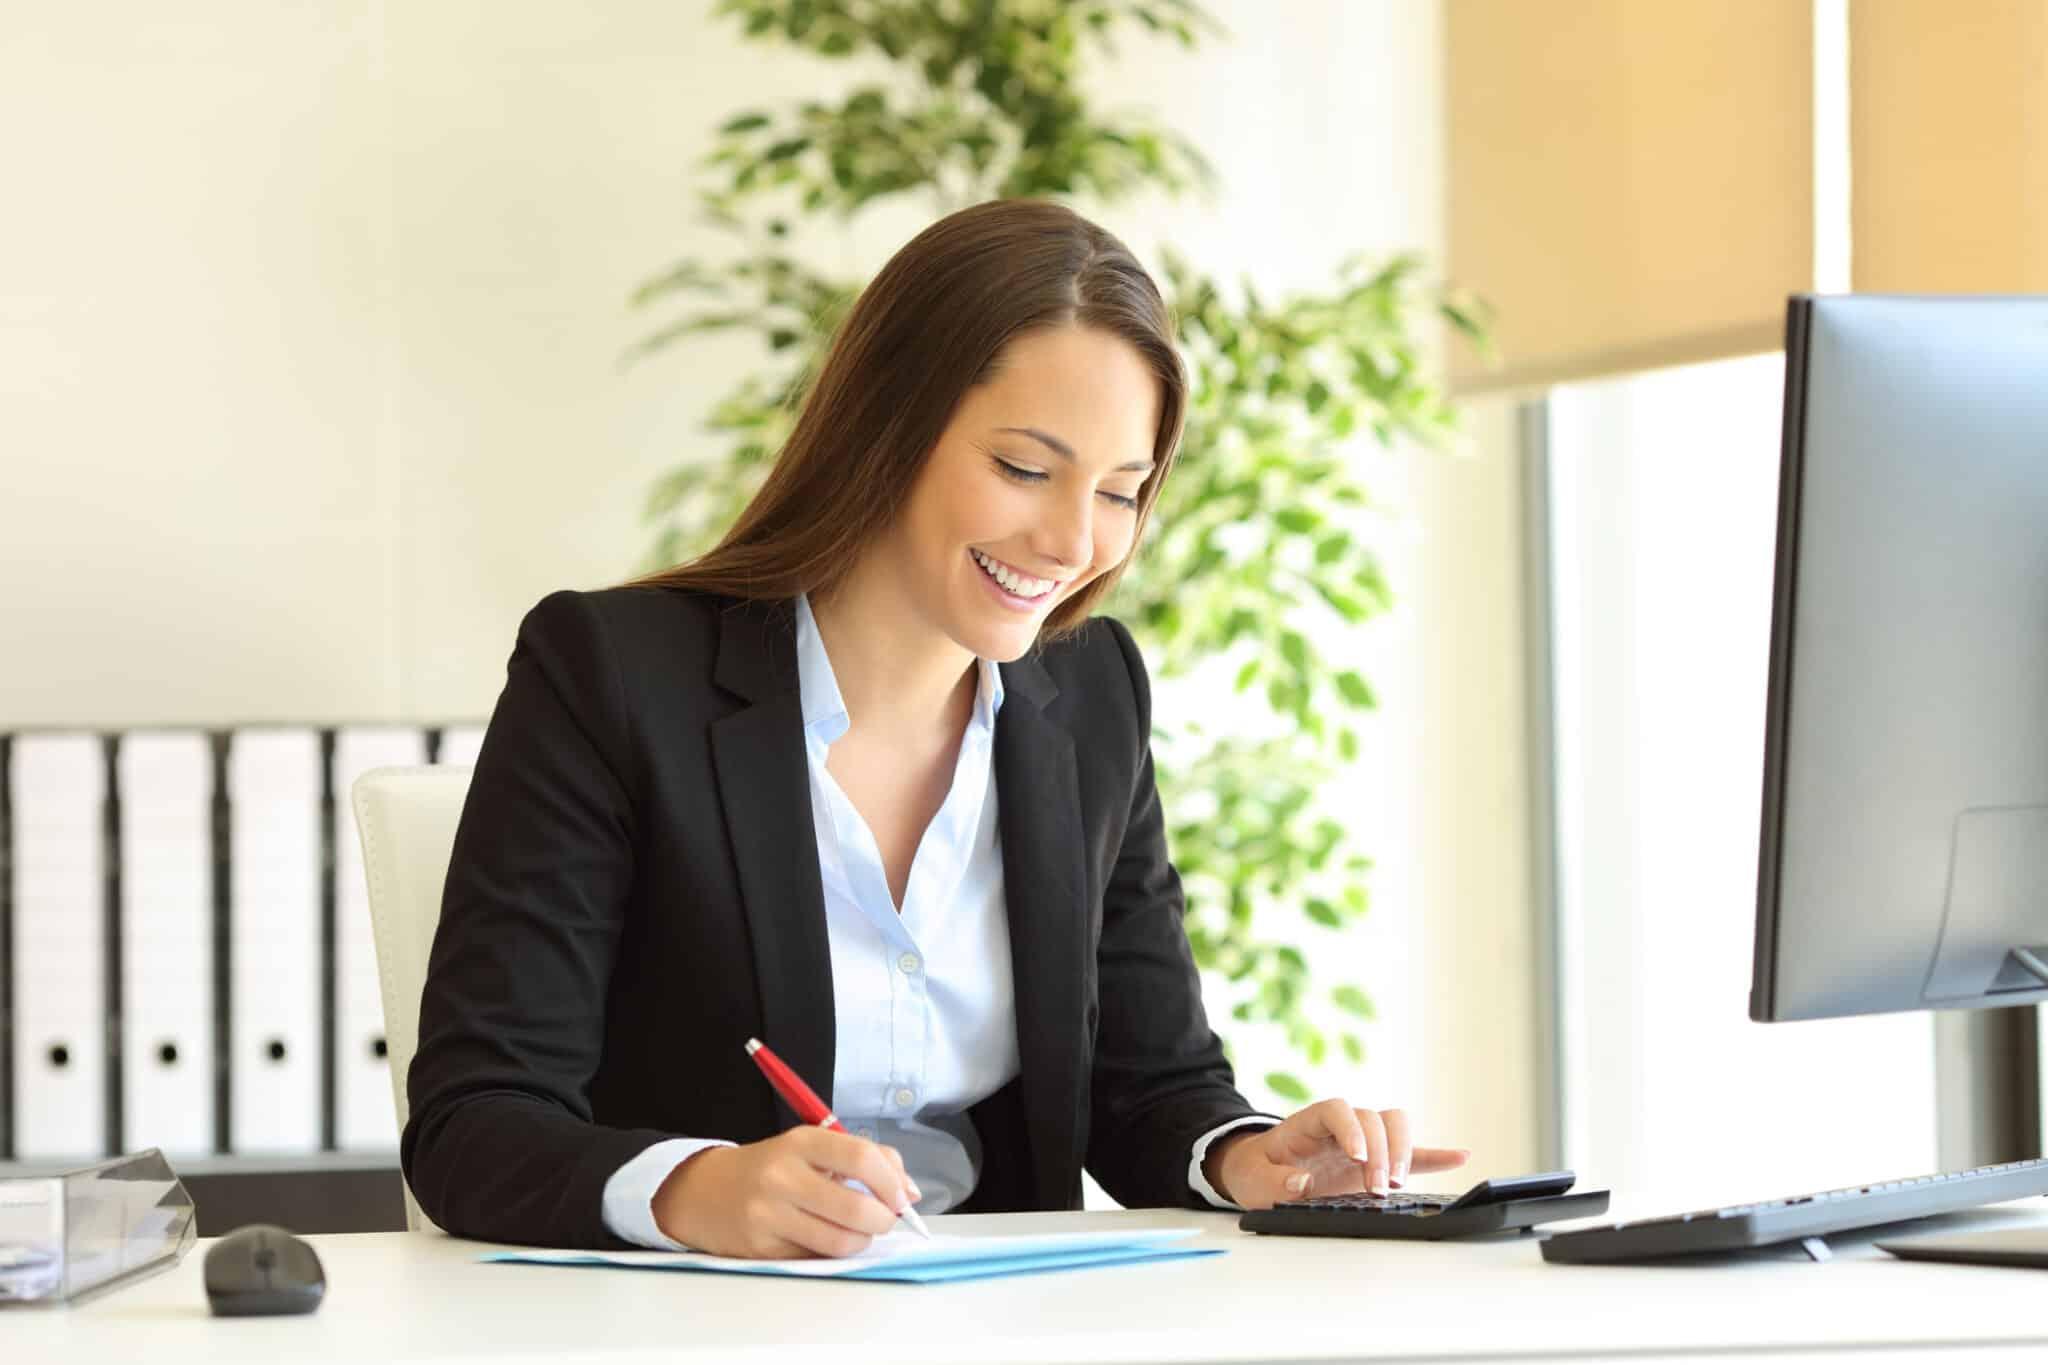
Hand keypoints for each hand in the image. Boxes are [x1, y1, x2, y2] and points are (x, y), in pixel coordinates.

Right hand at [650, 1127, 922, 1257]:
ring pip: (840, 1242)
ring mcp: (769, 1214)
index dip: (891, 1182)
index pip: (861, 1157)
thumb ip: (867, 1159)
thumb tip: (911, 1193)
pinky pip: (816, 1258)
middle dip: (884, 1220)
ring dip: (862, 1241)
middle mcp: (783, 1176)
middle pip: (856, 1208)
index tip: (902, 1197)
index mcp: (801, 1142)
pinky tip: (824, 1238)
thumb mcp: (813, 1147)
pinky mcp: (761, 1248)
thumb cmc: (771, 1167)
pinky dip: (832, 1253)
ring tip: (857, 1231)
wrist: (704, 1191)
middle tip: (884, 1220)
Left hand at [1208, 1097, 1469, 1208]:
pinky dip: (1434, 1155)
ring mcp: (1364, 1141)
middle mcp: (1342, 1126)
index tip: (1357, 1157)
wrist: (1262, 1172)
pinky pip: (1412, 1152)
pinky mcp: (1378, 1162)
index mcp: (1309, 1123)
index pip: (1336, 1109)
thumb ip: (1274, 1182)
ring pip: (1395, 1125)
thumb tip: (1302, 1181)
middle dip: (1381, 1153)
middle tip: (1378, 1190)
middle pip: (1373, 1118)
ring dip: (1403, 1152)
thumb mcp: (1253, 1180)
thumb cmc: (1257, 1172)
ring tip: (1397, 1184)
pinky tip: (1459, 1157)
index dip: (1350, 1128)